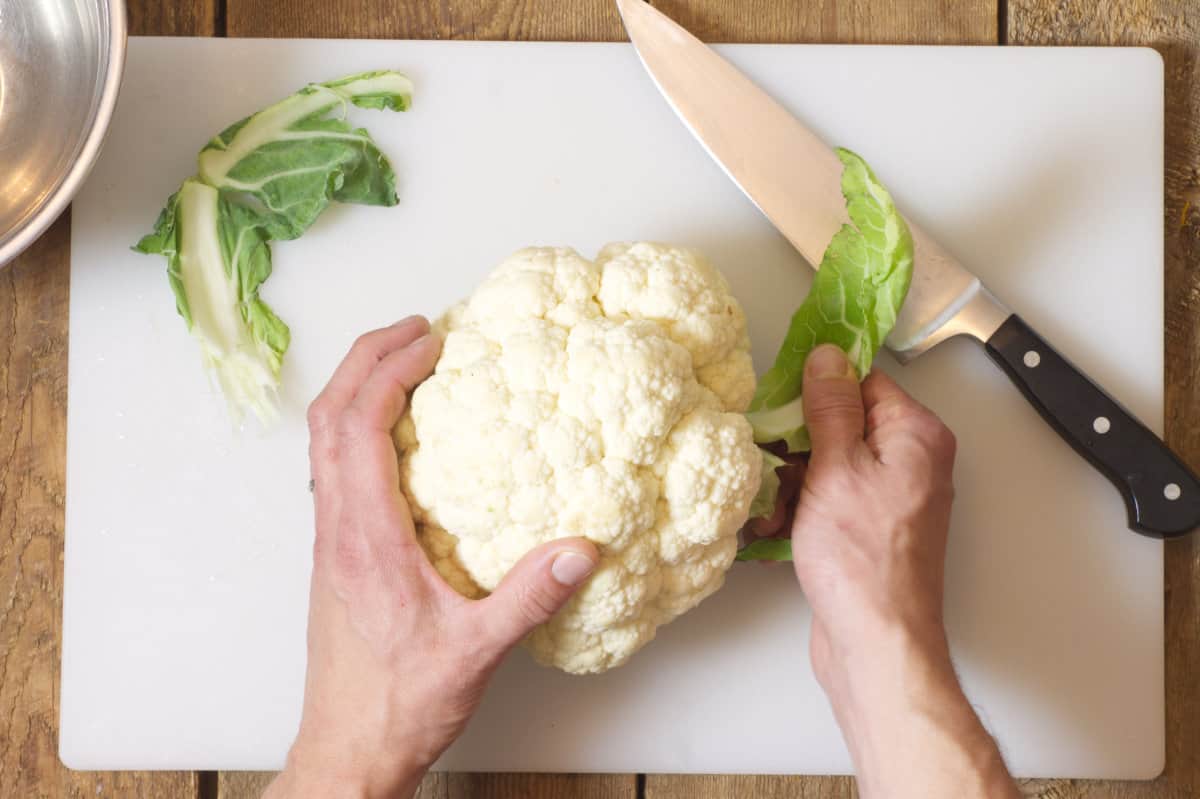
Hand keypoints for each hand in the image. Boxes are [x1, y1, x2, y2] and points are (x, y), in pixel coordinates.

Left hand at [266, 317, 599, 798]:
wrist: (347, 750)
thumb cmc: (398, 705)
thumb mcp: (474, 653)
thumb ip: (528, 597)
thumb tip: (581, 549)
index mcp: (364, 539)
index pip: (357, 427)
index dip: (388, 370)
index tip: (430, 339)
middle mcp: (338, 530)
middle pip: (329, 416)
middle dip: (367, 358)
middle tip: (417, 329)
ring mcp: (332, 541)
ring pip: (324, 441)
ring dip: (358, 389)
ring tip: (406, 363)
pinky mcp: (338, 555)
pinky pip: (335, 468)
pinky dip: (359, 427)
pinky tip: (401, 437)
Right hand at [791, 344, 1017, 798]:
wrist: (877, 641)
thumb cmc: (863, 561)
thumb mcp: (835, 468)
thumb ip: (832, 407)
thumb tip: (828, 357)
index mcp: (916, 435)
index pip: (864, 382)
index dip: (818, 391)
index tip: (782, 406)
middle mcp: (914, 462)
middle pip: (843, 425)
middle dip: (799, 447)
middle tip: (776, 469)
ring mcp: (893, 498)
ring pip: (830, 465)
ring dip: (792, 484)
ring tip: (774, 511)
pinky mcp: (872, 529)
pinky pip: (831, 500)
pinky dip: (802, 511)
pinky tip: (779, 531)